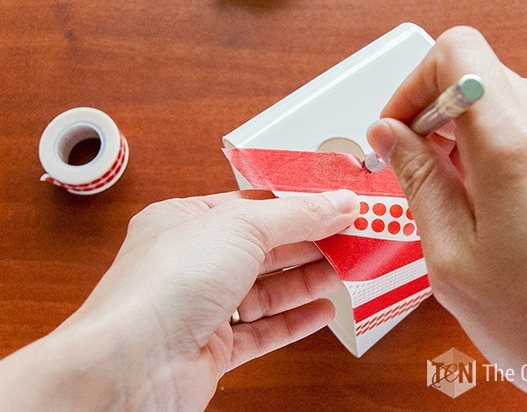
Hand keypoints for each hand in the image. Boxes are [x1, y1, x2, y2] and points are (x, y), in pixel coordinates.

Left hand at [0, 189, 357, 410]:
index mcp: (186, 222)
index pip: (252, 206)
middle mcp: (192, 263)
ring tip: (344, 270)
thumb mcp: (241, 228)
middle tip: (350, 237)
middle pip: (264, 248)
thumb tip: (337, 203)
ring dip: (307, 280)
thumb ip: (296, 215)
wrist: (134, 364)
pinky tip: (321, 310)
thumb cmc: (163, 286)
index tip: (335, 205)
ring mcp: (202, 308)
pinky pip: (263, 330)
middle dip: (309, 242)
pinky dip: (294, 320)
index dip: (297, 204)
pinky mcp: (212, 348)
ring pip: (266, 290)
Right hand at [367, 26, 526, 408]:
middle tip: (410, 163)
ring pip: (501, 101)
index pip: (457, 53)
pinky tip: (481, 206)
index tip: (395, 131)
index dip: (413, 84)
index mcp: (512, 146)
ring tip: (444, 192)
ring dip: (460, 133)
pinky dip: (491, 151)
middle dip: (431, 110)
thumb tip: (392, 136)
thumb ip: (418, 182)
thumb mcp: (453, 257)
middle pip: (478, 72)